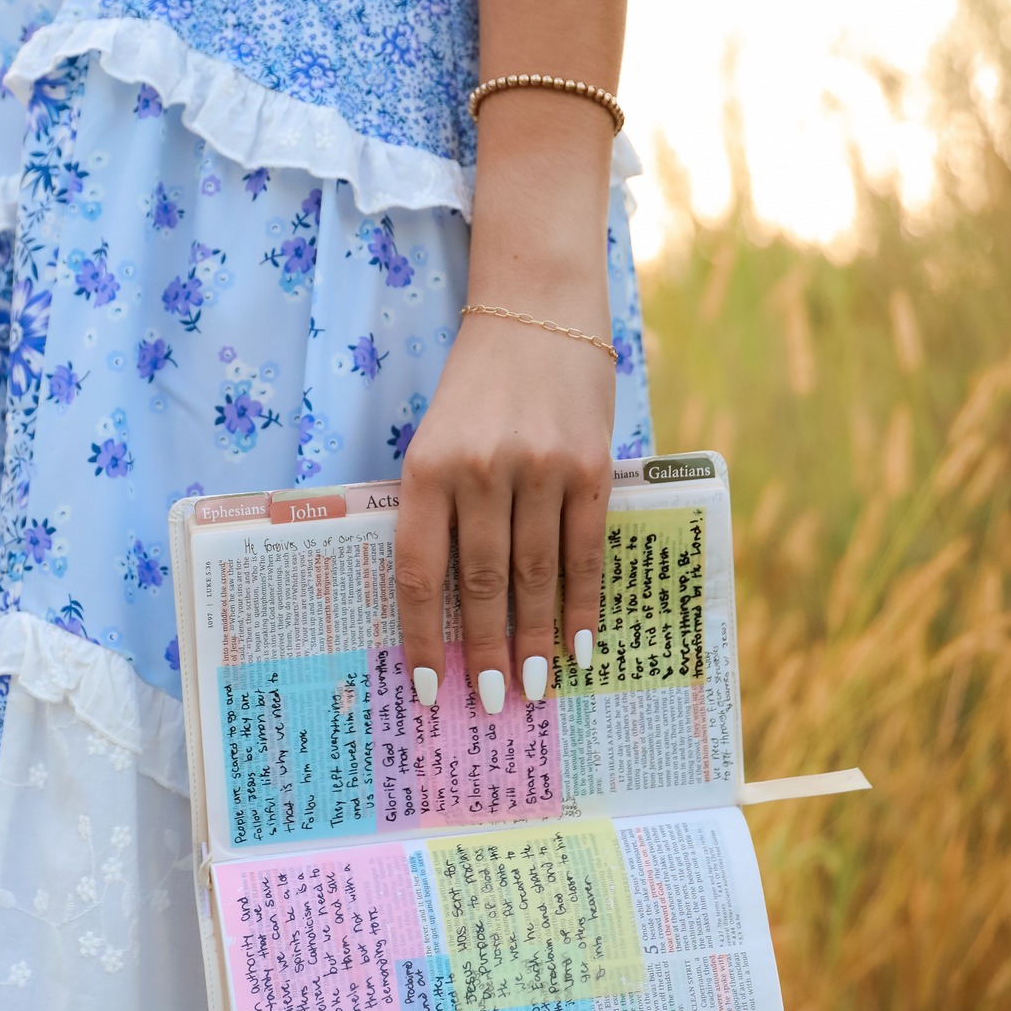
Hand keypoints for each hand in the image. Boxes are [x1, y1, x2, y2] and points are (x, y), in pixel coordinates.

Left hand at [394, 292, 614, 710]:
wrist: (537, 309)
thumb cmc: (478, 390)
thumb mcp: (436, 440)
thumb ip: (438, 510)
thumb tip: (444, 606)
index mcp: (428, 468)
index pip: (419, 570)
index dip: (423, 634)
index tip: (428, 685)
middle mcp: (483, 469)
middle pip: (481, 583)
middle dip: (485, 651)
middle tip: (490, 701)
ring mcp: (541, 468)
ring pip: (535, 575)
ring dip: (534, 639)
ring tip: (533, 687)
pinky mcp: (591, 465)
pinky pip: (585, 550)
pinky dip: (582, 603)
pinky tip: (580, 645)